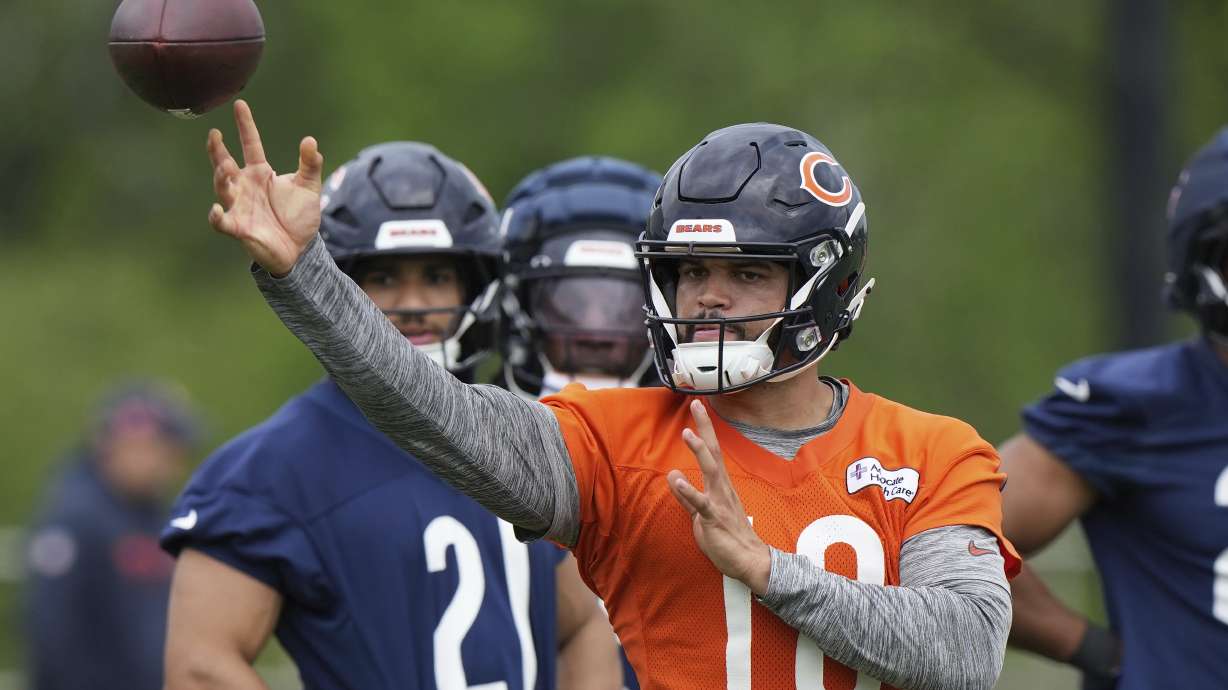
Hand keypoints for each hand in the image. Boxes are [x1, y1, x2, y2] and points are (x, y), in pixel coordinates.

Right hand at [206, 100, 323, 276]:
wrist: (300, 249)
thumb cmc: (299, 217)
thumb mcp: (309, 187)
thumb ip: (310, 165)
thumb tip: (310, 140)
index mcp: (260, 173)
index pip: (250, 144)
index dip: (245, 125)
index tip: (240, 104)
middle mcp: (245, 186)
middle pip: (225, 163)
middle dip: (217, 150)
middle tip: (214, 135)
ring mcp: (239, 206)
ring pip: (222, 188)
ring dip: (221, 177)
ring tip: (224, 166)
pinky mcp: (239, 228)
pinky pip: (222, 222)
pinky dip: (217, 217)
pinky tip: (216, 210)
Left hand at [667, 399, 771, 594]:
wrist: (750, 561)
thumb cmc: (728, 537)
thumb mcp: (701, 514)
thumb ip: (686, 496)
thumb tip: (673, 474)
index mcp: (720, 485)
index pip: (712, 451)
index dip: (704, 429)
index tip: (698, 407)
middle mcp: (722, 488)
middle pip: (713, 453)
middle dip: (705, 429)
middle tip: (696, 404)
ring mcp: (719, 502)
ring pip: (710, 472)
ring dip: (699, 452)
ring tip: (687, 433)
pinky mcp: (714, 519)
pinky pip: (701, 504)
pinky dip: (688, 491)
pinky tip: (676, 480)